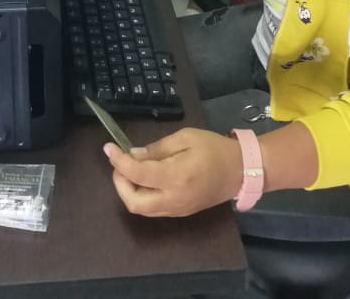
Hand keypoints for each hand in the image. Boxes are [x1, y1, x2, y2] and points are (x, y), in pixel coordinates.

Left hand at [103, 127, 242, 216]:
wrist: (241, 170)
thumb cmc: (214, 148)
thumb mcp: (185, 137)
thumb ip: (158, 148)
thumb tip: (133, 155)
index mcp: (176, 177)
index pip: (137, 173)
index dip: (118, 162)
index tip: (108, 148)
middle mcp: (174, 198)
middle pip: (134, 203)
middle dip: (119, 183)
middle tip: (119, 163)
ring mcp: (178, 209)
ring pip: (142, 209)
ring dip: (129, 190)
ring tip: (130, 169)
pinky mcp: (181, 212)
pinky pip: (154, 209)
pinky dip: (142, 195)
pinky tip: (144, 178)